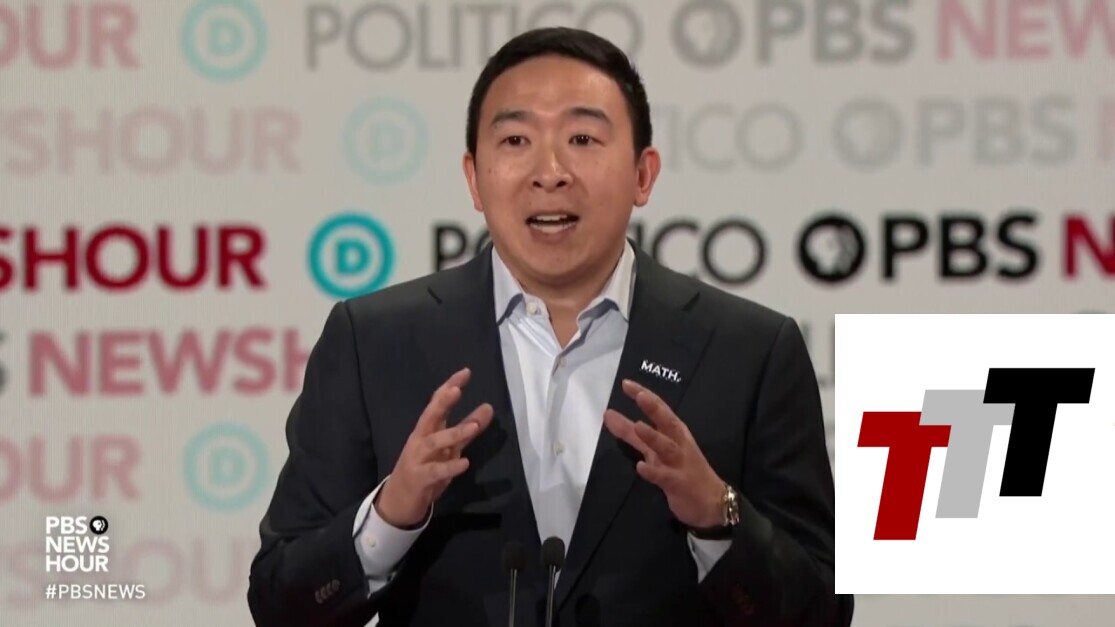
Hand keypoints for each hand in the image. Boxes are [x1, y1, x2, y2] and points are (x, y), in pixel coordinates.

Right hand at [375, 368, 493, 527]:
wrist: (398, 501)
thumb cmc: (426, 468)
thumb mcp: (450, 447)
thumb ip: (468, 427)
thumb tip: (489, 407)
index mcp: (427, 429)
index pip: (437, 403)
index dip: (450, 387)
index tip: (465, 372)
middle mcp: (420, 440)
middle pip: (429, 416)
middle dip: (442, 402)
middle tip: (456, 390)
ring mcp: (418, 459)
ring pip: (434, 443)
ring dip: (453, 434)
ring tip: (473, 427)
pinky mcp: (420, 478)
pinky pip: (435, 471)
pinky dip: (449, 467)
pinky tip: (464, 463)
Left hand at [603, 379, 725, 529]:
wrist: (712, 503)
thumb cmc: (684, 472)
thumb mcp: (657, 450)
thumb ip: (632, 435)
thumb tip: (610, 416)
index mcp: (675, 433)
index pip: (660, 410)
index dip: (644, 395)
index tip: (626, 383)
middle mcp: (678, 444)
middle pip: (667, 422)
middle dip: (654, 408)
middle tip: (639, 395)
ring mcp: (679, 464)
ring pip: (667, 447)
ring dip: (653, 437)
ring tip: (638, 427)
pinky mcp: (678, 484)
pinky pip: (664, 477)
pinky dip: (653, 471)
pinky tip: (641, 467)